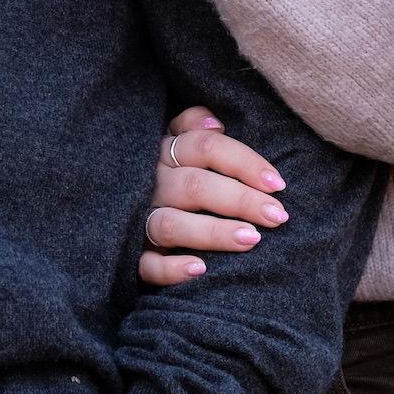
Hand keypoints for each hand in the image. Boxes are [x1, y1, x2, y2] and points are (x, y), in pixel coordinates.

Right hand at [140, 105, 290, 287]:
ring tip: (252, 239)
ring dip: (213, 232)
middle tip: (277, 216)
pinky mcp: (132, 254)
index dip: (244, 163)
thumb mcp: (173, 140)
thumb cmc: (169, 175)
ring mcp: (138, 220)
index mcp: (164, 152)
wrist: (116, 208)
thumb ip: (191, 125)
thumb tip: (215, 124)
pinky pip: (147, 265)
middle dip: (241, 200)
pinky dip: (171, 269)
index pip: (205, 147)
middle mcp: (151, 184)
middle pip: (195, 186)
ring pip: (172, 225)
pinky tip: (200, 270)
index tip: (277, 184)